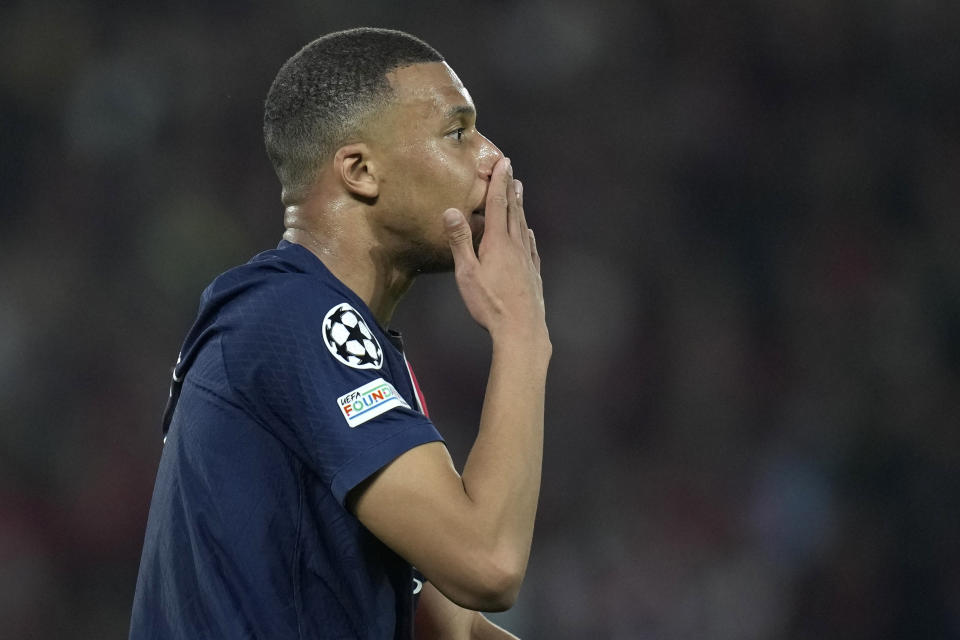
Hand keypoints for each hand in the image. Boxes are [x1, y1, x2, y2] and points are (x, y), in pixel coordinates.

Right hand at [443, 157, 546, 344]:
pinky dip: (527, 234)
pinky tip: (528, 233)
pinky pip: (530, 247)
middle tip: (511, 169)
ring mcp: (527, 260)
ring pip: (522, 226)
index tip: (502, 163)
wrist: (522, 330)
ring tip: (520, 192)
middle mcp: (516, 246)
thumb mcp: (467, 274)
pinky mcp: (533, 274)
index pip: (498, 205)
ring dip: (520, 207)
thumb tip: (451, 211)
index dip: (499, 183)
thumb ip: (460, 242)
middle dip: (510, 188)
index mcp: (498, 243)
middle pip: (513, 211)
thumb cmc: (490, 304)